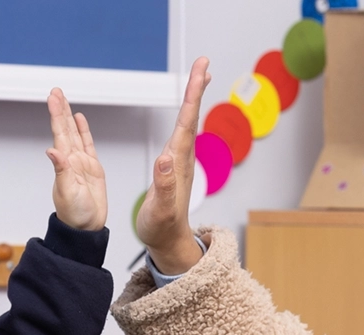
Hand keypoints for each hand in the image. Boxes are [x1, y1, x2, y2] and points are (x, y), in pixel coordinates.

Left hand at [46, 88, 106, 230]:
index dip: (56, 114)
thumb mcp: (67, 192)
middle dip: (61, 109)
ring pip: (75, 133)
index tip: (53, 97)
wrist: (86, 228)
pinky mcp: (93, 168)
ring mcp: (81, 163)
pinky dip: (84, 131)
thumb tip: (52, 151)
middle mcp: (71, 160)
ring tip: (65, 100)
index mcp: (64, 163)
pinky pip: (88, 145)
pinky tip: (80, 120)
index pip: (59, 133)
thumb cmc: (75, 215)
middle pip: (65, 129)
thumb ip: (61, 170)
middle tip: (56, 91)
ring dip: (69, 116)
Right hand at [135, 56, 211, 274]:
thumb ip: (162, 186)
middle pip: (190, 117)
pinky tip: (185, 113)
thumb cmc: (162, 228)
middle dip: (195, 88)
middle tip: (203, 62)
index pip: (186, 122)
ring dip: (193, 99)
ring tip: (199, 78)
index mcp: (177, 163)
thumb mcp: (160, 210)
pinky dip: (184, 116)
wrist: (169, 243)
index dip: (192, 95)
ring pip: (187, 123)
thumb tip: (165, 159)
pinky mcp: (174, 167)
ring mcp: (179, 162)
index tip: (200, 71)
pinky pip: (181, 134)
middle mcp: (181, 158)